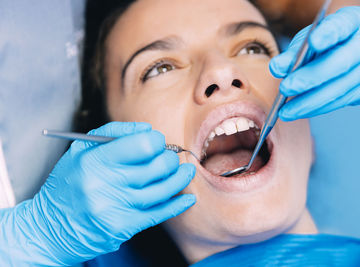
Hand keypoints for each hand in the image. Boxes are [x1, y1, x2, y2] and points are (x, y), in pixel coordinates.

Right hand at [0, 122, 195, 265]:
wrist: (50, 227)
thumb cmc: (68, 184)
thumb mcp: (80, 150)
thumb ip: (114, 133)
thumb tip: (147, 129)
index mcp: (94, 160)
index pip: (142, 145)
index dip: (156, 141)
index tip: (157, 141)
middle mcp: (105, 184)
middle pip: (156, 166)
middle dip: (170, 158)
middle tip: (171, 156)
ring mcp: (116, 207)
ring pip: (162, 189)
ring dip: (180, 178)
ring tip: (186, 171)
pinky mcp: (123, 227)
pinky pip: (158, 214)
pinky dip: (178, 205)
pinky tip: (188, 198)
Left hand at [269, 6, 359, 120]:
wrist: (354, 48)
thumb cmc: (327, 42)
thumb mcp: (309, 39)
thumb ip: (293, 52)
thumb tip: (277, 68)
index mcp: (355, 21)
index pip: (343, 24)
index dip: (329, 34)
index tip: (313, 41)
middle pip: (342, 62)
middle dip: (311, 78)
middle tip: (286, 88)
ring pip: (342, 88)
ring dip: (311, 103)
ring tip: (286, 111)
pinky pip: (343, 101)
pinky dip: (319, 108)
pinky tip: (301, 111)